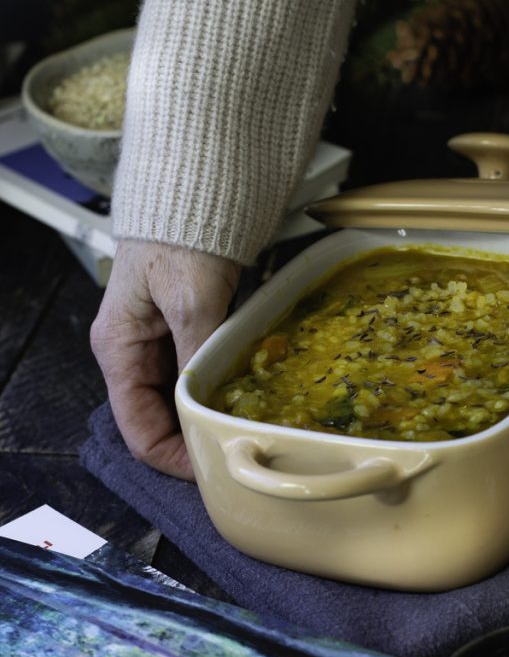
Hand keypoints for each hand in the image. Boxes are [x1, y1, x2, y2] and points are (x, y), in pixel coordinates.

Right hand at [91, 239, 239, 479]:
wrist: (196, 189)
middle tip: (233, 454)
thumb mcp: (191, 302)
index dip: (173, 457)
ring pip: (178, 402)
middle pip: (157, 420)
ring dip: (205, 419)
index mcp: (118, 350)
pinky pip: (196, 376)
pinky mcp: (183, 331)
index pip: (138, 429)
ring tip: (241, 433)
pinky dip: (216, 393)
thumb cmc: (182, 236)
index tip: (213, 467)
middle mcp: (132, 352)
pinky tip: (241, 401)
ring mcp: (158, 343)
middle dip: (191, 443)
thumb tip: (207, 408)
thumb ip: (196, 358)